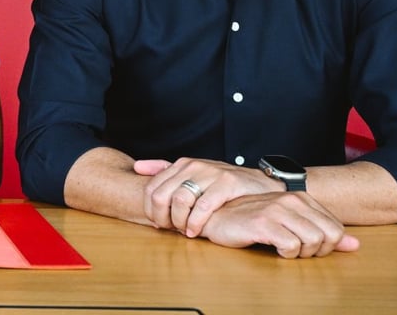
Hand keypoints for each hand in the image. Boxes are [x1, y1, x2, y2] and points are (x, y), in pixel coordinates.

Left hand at [137, 157, 281, 236]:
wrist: (259, 183)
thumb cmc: (221, 184)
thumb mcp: (192, 174)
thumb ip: (165, 170)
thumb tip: (137, 167)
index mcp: (181, 165)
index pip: (151, 188)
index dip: (150, 209)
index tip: (158, 223)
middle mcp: (193, 166)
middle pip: (161, 195)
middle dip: (161, 217)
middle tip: (170, 229)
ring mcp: (210, 173)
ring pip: (180, 200)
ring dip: (179, 222)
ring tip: (184, 232)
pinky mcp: (227, 183)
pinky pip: (204, 206)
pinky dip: (196, 223)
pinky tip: (195, 232)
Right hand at [199, 192, 360, 257]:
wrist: (217, 216)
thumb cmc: (252, 220)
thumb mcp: (292, 223)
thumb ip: (324, 231)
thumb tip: (355, 245)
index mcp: (300, 198)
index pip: (336, 228)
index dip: (328, 245)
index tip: (308, 247)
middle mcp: (291, 200)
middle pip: (329, 236)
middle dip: (318, 251)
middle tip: (299, 251)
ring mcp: (277, 210)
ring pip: (313, 241)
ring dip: (302, 253)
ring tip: (285, 249)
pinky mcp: (263, 223)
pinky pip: (291, 246)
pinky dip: (286, 254)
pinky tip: (274, 249)